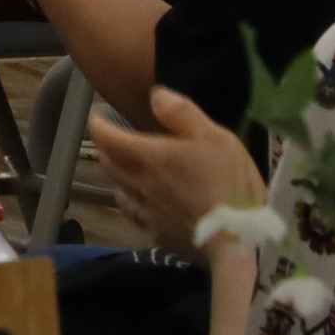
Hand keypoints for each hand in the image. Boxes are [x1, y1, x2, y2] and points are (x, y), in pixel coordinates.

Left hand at [89, 83, 264, 256]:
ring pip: (121, 193)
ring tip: (121, 172)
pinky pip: (138, 218)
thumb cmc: (229, 183)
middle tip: (108, 142)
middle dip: (106, 150)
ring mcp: (149, 214)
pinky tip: (142, 207)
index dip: (99, 127)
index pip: (109, 139)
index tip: (96, 119)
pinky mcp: (161, 236)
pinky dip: (133, 206)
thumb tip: (155, 95)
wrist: (238, 239)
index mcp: (151, 157)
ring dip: (117, 179)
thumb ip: (182, 114)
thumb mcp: (215, 137)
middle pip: (111, 165)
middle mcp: (141, 184)